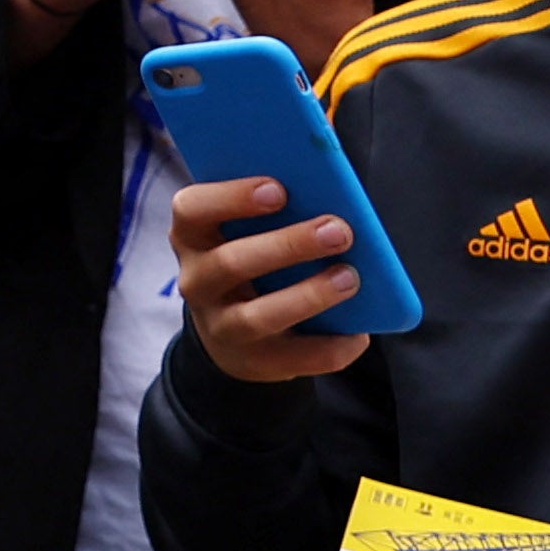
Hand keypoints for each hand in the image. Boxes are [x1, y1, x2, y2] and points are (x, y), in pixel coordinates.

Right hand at [167, 172, 374, 383]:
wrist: (232, 336)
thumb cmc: (252, 262)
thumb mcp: (243, 234)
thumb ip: (272, 213)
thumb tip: (328, 196)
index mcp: (193, 237)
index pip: (192, 210)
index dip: (231, 198)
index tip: (279, 189)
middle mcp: (197, 282)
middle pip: (231, 262)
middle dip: (289, 245)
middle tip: (339, 230)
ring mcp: (221, 326)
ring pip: (257, 315)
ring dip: (309, 295)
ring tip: (350, 277)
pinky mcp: (254, 360)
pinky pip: (295, 357)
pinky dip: (331, 345)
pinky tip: (357, 333)